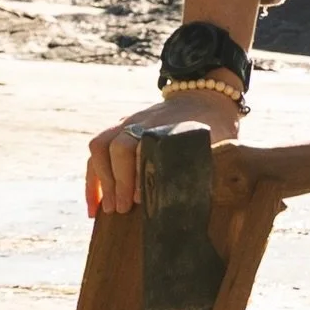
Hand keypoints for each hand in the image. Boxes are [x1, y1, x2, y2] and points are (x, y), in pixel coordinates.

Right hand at [86, 85, 244, 217]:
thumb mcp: (217, 142)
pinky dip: (93, 180)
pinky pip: (97, 153)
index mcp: (166, 126)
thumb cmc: (211, 128)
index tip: (138, 199)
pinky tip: (95, 207)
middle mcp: (142, 122)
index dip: (136, 173)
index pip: (141, 146)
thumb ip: (208, 162)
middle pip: (117, 145)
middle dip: (117, 181)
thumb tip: (200, 197)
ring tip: (107, 210)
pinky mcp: (120, 131)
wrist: (202, 99)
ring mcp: (128, 124)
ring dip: (101, 180)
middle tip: (122, 209)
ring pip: (101, 146)